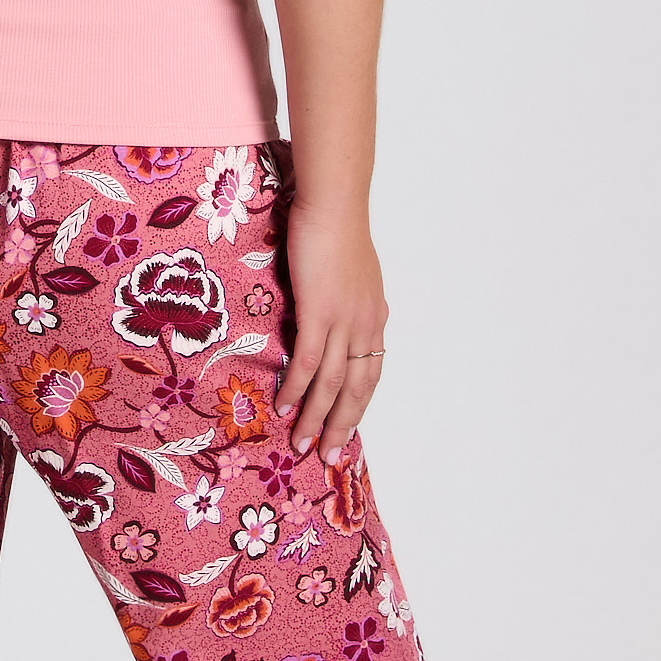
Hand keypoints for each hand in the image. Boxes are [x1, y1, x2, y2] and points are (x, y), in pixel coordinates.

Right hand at [276, 193, 387, 463]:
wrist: (333, 204)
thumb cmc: (337, 229)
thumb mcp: (353, 273)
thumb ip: (350, 300)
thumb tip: (345, 314)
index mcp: (374, 317)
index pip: (371, 374)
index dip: (358, 406)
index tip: (345, 431)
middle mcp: (366, 325)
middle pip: (358, 389)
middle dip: (342, 426)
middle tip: (329, 456)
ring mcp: (345, 320)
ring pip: (334, 383)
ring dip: (317, 417)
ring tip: (303, 443)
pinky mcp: (320, 311)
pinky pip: (310, 361)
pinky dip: (298, 387)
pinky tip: (286, 405)